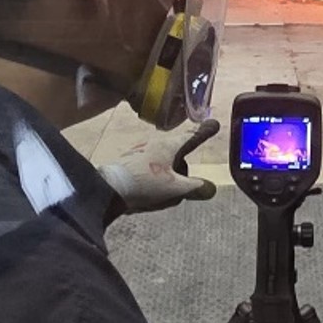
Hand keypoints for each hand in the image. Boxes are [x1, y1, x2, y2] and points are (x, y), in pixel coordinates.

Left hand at [100, 121, 219, 217]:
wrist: (108, 188)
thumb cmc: (145, 183)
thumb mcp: (175, 189)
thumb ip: (195, 188)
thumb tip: (212, 188)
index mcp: (169, 146)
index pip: (192, 137)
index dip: (204, 132)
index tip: (214, 123)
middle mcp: (156, 145)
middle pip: (179, 160)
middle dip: (180, 177)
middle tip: (173, 194)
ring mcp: (142, 153)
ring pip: (165, 169)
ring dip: (166, 184)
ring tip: (156, 198)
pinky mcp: (131, 164)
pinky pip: (151, 174)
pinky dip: (153, 186)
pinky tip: (145, 197)